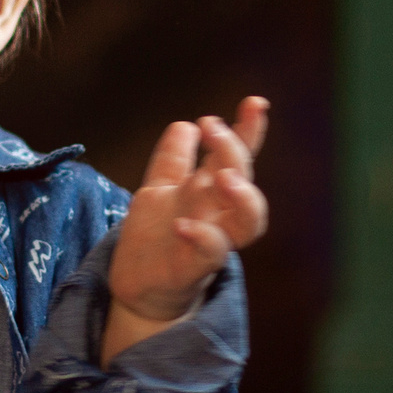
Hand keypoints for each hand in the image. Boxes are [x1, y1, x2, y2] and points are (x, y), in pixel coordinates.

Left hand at [103, 97, 269, 361]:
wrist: (137, 290)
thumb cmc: (155, 241)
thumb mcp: (158, 192)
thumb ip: (172, 162)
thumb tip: (185, 125)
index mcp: (209, 194)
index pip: (236, 159)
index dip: (248, 131)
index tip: (254, 102)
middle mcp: (216, 216)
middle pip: (243, 181)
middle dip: (235, 151)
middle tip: (214, 126)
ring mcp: (208, 244)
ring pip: (244, 223)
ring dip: (241, 197)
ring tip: (223, 177)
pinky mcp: (190, 270)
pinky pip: (208, 255)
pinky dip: (200, 237)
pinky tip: (183, 224)